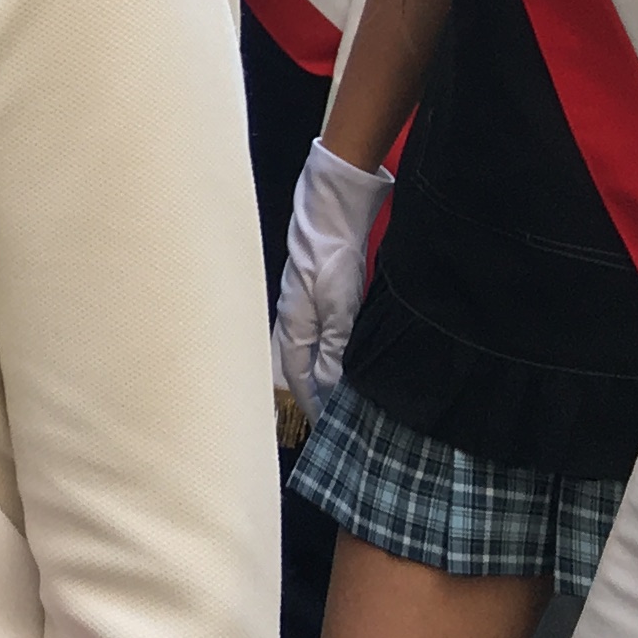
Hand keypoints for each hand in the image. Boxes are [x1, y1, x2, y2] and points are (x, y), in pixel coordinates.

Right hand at [273, 143, 391, 416]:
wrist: (332, 211)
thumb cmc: (329, 258)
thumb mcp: (338, 309)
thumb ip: (335, 350)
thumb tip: (332, 387)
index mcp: (292, 324)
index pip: (295, 374)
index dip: (310, 401)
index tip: (325, 427)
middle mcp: (294, 316)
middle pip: (297, 364)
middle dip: (310, 391)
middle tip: (330, 417)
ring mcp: (306, 302)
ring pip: (310, 348)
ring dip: (322, 372)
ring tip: (340, 394)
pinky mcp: (321, 290)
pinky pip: (322, 332)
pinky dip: (331, 351)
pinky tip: (345, 353)